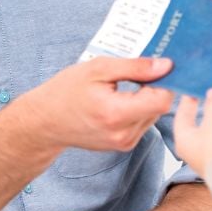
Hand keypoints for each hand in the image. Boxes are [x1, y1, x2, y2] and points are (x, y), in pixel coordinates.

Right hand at [23, 56, 174, 153]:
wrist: (46, 121)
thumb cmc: (66, 91)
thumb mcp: (98, 69)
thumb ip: (135, 67)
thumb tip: (166, 65)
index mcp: (116, 113)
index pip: (162, 100)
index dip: (165, 81)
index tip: (157, 66)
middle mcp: (124, 133)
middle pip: (159, 107)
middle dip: (153, 87)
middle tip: (135, 72)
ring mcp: (124, 142)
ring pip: (153, 115)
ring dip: (145, 98)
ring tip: (121, 87)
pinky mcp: (123, 145)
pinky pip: (143, 122)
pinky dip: (137, 108)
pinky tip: (119, 100)